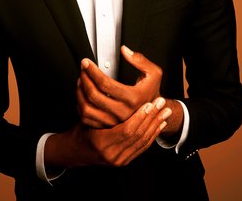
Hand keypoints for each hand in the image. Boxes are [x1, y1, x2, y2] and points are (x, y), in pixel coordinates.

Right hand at [45, 100, 170, 168]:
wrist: (76, 151)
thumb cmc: (80, 131)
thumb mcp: (84, 114)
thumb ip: (96, 100)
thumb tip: (102, 80)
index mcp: (102, 142)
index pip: (127, 130)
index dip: (139, 116)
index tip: (149, 103)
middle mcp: (112, 154)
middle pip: (138, 135)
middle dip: (152, 117)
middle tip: (161, 103)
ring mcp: (119, 159)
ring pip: (143, 141)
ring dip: (155, 125)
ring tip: (165, 111)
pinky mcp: (124, 160)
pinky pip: (142, 147)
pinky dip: (152, 134)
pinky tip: (159, 124)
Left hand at [77, 45, 163, 127]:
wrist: (154, 113)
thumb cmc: (151, 91)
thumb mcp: (154, 73)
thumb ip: (140, 60)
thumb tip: (125, 51)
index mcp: (132, 98)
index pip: (105, 83)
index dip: (92, 71)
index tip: (86, 63)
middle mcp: (123, 112)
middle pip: (94, 96)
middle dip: (84, 79)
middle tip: (83, 70)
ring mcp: (114, 122)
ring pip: (88, 109)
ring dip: (80, 93)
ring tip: (81, 81)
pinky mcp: (108, 127)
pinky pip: (88, 119)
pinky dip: (81, 106)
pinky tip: (82, 95)